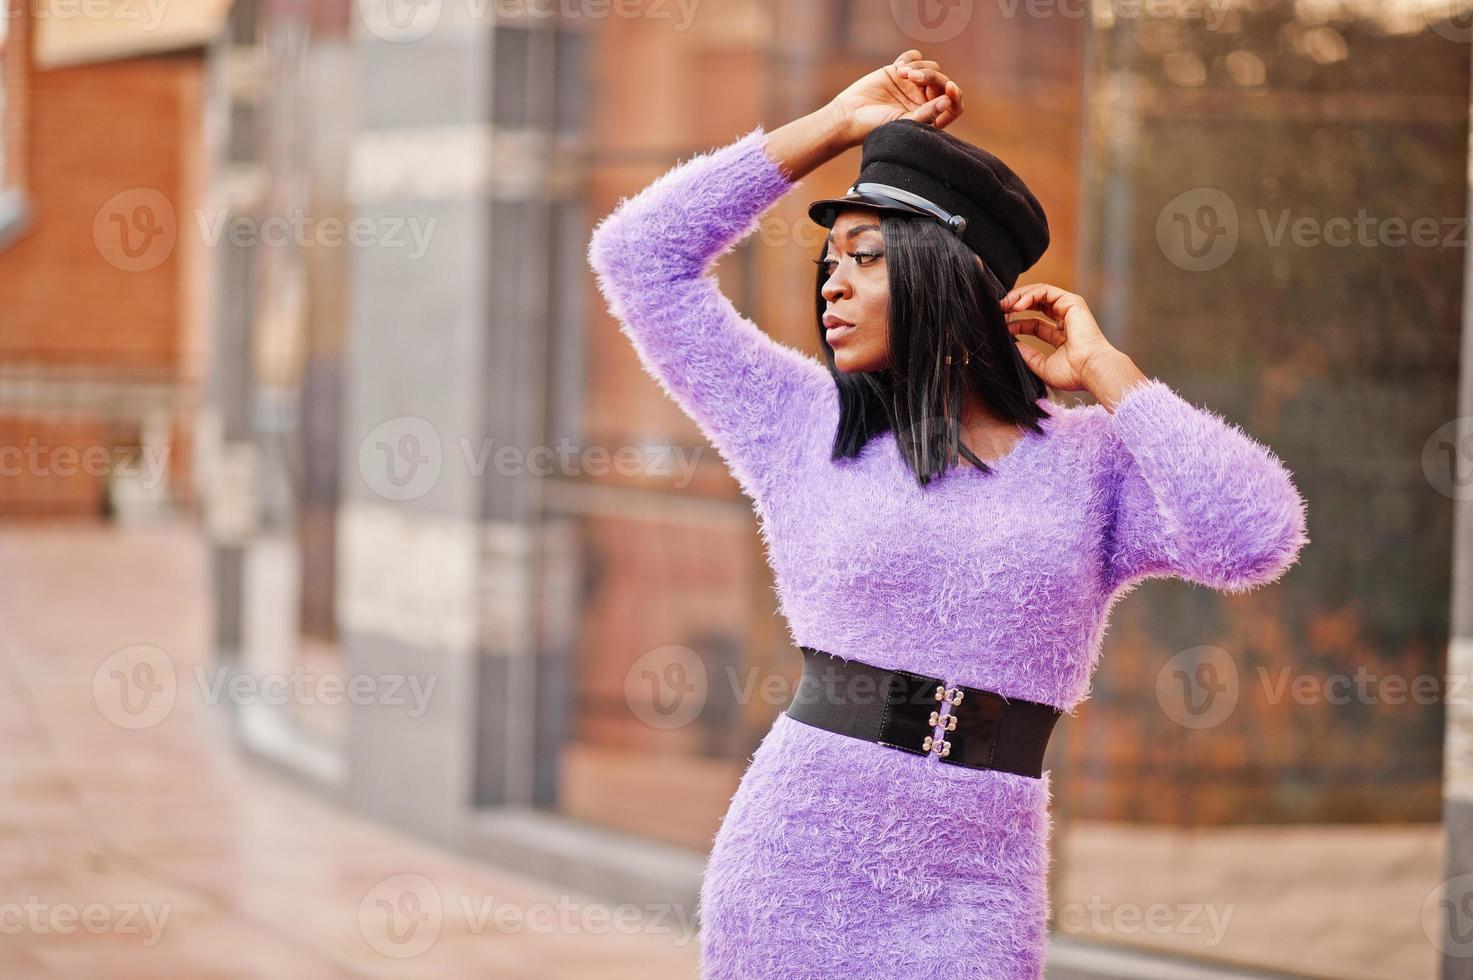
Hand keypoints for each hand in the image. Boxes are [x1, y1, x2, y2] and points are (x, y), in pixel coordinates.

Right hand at [829, 49, 965, 146]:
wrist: (849, 116)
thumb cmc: (875, 127)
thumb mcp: (903, 123)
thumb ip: (927, 113)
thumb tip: (948, 100)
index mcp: (929, 117)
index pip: (953, 106)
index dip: (955, 96)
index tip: (949, 88)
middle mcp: (924, 101)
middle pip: (941, 82)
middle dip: (930, 77)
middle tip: (912, 78)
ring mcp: (912, 85)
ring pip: (930, 67)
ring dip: (919, 66)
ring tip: (902, 73)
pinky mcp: (899, 72)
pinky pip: (915, 57)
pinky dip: (910, 58)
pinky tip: (898, 68)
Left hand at [1000, 283, 1123, 393]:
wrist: (1091, 370)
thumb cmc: (1073, 373)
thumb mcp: (1042, 367)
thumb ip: (1028, 356)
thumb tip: (1012, 345)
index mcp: (1061, 336)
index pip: (1033, 324)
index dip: (1017, 324)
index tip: (1002, 328)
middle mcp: (1065, 320)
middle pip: (1036, 304)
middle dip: (1015, 304)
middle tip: (999, 309)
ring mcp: (1069, 309)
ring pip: (1040, 293)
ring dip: (1019, 297)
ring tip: (1004, 305)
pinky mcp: (1072, 302)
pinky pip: (1046, 291)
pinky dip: (1029, 295)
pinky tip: (1017, 306)